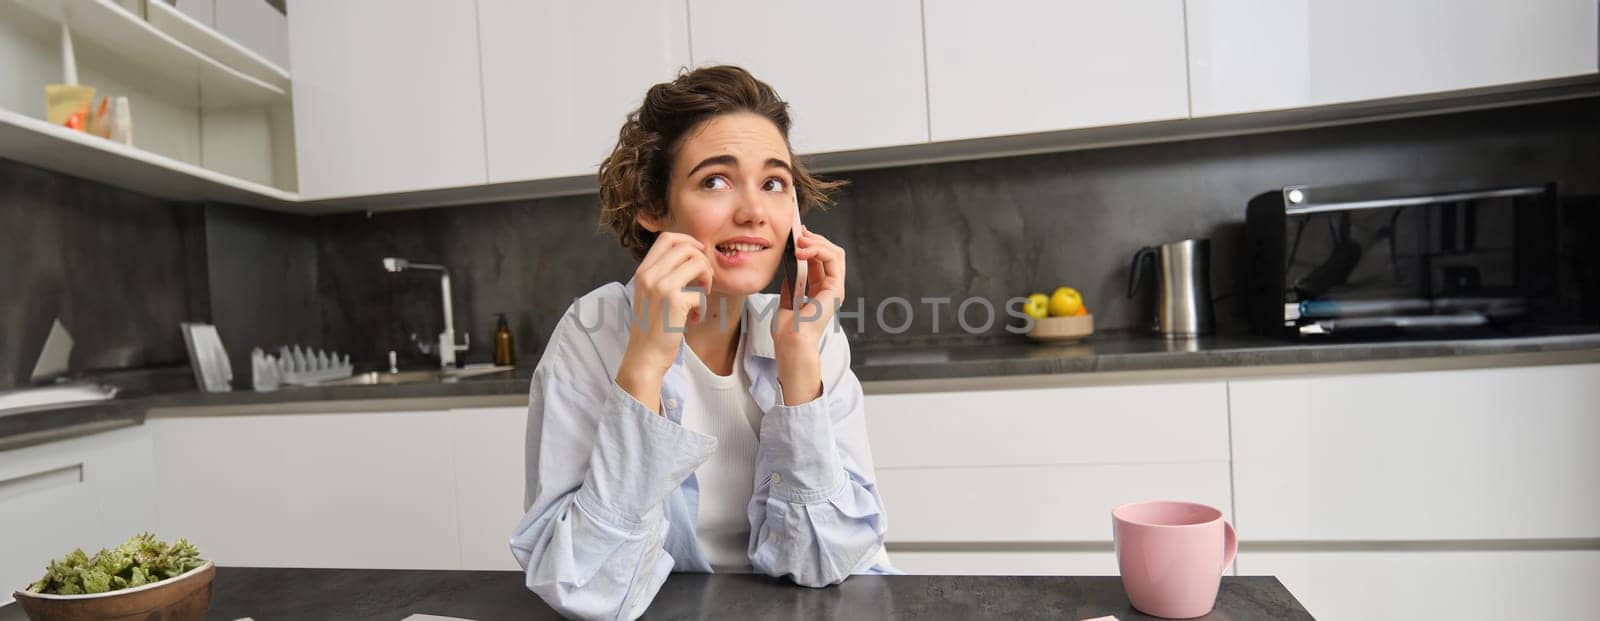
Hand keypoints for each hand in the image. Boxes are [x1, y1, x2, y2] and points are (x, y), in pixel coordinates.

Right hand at [616, 232, 714, 413]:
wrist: (644, 356)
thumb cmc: (652, 328)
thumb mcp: (650, 295)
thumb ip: (663, 275)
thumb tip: (692, 258)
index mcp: (643, 271)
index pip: (667, 237)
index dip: (689, 241)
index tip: (698, 258)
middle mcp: (649, 275)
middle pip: (686, 246)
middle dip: (702, 261)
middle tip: (703, 282)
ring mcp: (661, 287)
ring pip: (697, 262)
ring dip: (706, 278)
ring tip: (701, 296)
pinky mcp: (674, 302)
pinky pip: (700, 292)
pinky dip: (702, 306)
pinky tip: (694, 319)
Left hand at [773, 226, 844, 404]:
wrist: (791, 342)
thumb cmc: (787, 328)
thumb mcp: (787, 298)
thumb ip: (792, 283)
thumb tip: (790, 266)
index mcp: (820, 291)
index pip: (820, 260)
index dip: (809, 244)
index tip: (795, 235)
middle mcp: (830, 288)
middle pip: (831, 253)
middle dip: (815, 239)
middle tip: (798, 232)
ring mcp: (835, 288)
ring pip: (835, 253)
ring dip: (817, 242)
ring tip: (800, 240)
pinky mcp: (835, 288)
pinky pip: (832, 260)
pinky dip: (818, 250)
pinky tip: (802, 250)